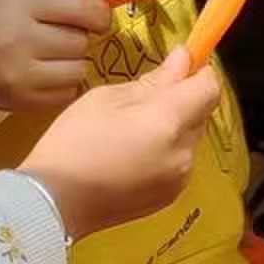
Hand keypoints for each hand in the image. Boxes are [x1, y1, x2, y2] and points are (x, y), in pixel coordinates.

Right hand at [0, 0, 112, 110]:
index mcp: (20, 2)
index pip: (86, 8)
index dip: (97, 11)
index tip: (89, 12)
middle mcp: (20, 41)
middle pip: (82, 41)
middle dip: (77, 34)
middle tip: (55, 30)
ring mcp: (19, 77)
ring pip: (78, 70)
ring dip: (71, 60)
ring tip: (47, 52)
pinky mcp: (17, 103)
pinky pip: (65, 95)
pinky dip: (60, 83)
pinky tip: (41, 72)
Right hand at [23, 52, 222, 237]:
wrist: (53, 203)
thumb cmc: (72, 142)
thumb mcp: (106, 99)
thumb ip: (152, 81)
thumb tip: (183, 60)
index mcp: (168, 121)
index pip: (209, 88)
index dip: (199, 72)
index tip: (179, 67)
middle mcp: (184, 152)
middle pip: (201, 113)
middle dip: (182, 100)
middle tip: (142, 101)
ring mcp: (179, 178)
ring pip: (189, 139)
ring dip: (173, 128)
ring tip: (132, 132)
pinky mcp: (170, 197)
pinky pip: (179, 162)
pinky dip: (165, 152)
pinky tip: (133, 156)